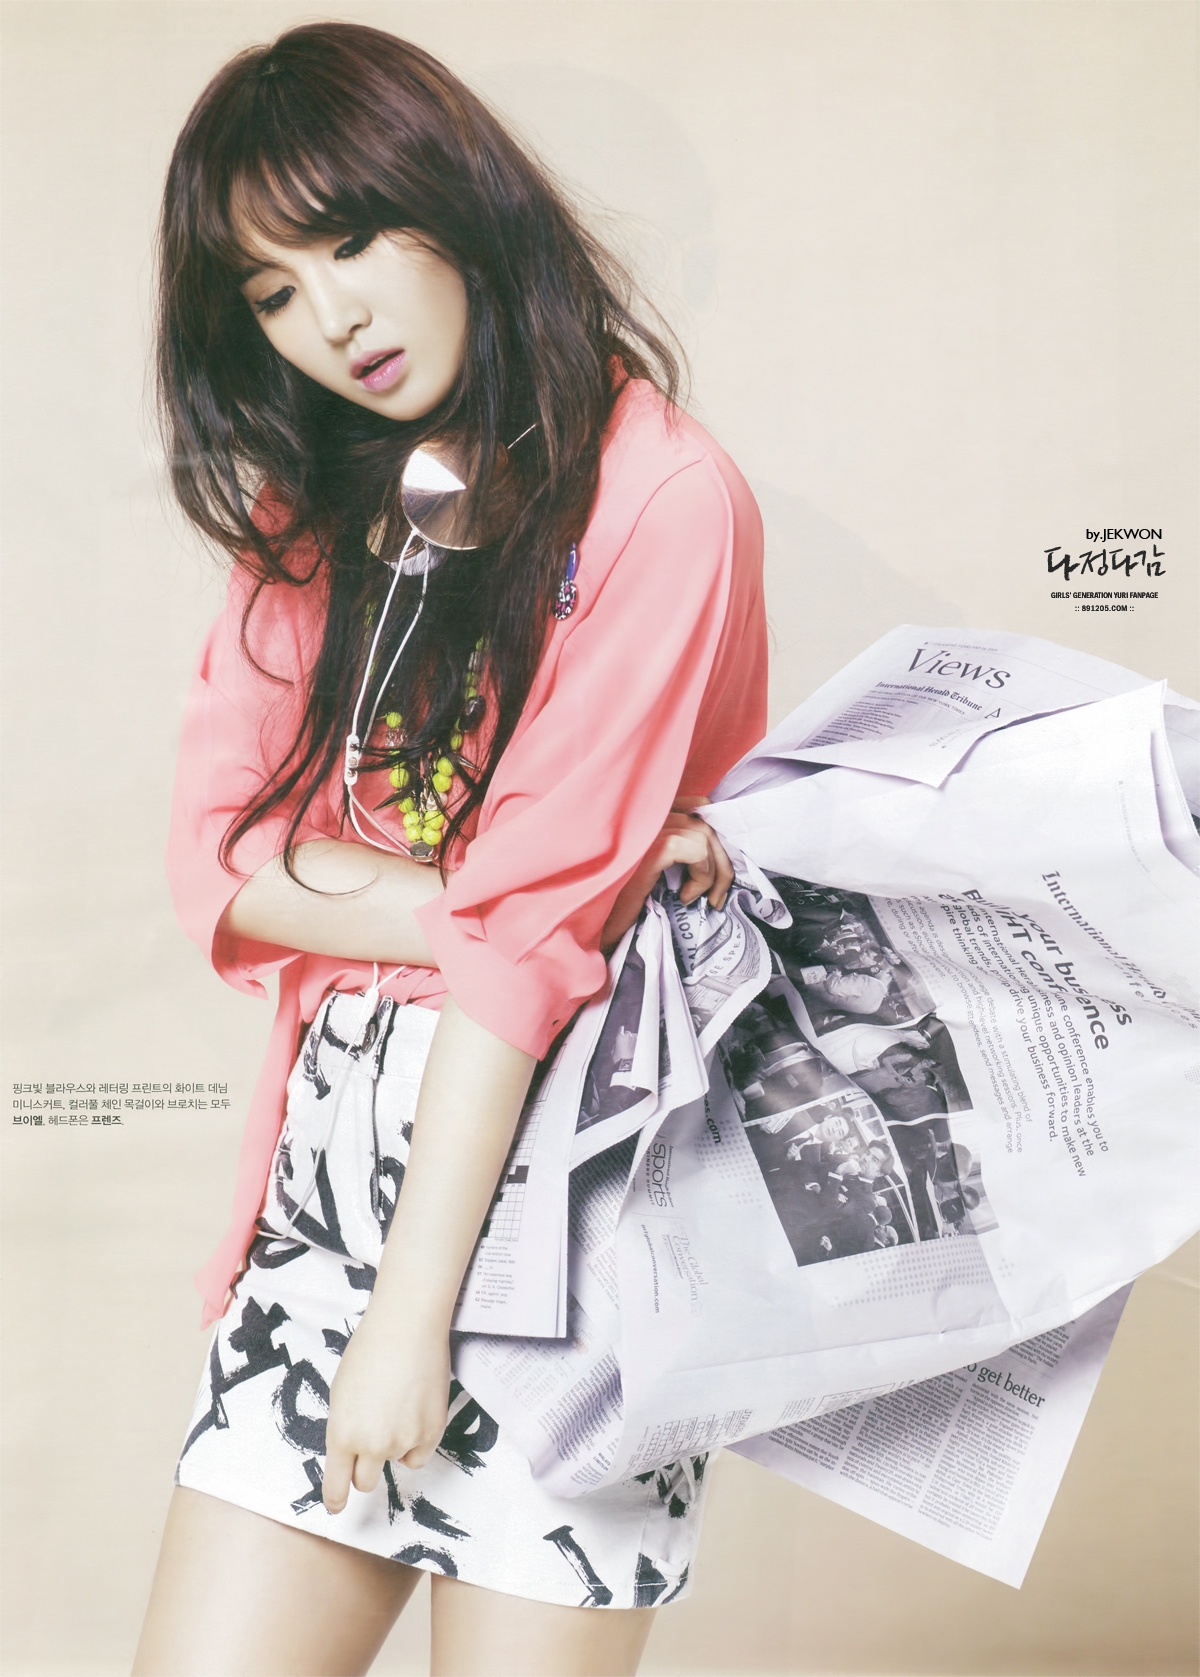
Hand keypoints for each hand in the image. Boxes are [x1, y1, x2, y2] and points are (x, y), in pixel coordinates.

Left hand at [321, 1306, 449, 1513]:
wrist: (407, 1326)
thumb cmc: (370, 1351)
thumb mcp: (341, 1393)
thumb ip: (345, 1428)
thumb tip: (353, 1452)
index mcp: (342, 1434)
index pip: (337, 1485)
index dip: (335, 1499)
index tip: (336, 1506)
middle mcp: (373, 1444)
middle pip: (365, 1482)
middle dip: (364, 1468)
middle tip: (370, 1442)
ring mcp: (404, 1440)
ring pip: (395, 1461)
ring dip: (393, 1444)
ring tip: (396, 1403)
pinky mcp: (432, 1432)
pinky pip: (419, 1455)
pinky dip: (415, 1441)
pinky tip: (414, 1411)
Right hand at [601, 796, 734, 948]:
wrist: (593, 928)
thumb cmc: (618, 903)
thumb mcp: (652, 872)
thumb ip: (675, 850)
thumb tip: (715, 849)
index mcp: (643, 815)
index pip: (696, 806)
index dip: (714, 838)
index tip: (716, 873)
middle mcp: (643, 815)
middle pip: (704, 823)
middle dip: (721, 861)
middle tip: (718, 896)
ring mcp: (644, 830)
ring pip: (703, 835)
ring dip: (713, 872)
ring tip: (697, 898)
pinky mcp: (648, 851)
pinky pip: (695, 850)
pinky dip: (701, 875)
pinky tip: (684, 896)